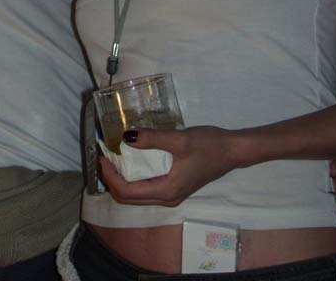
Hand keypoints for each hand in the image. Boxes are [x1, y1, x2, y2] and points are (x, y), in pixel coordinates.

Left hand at [100, 126, 235, 206]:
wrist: (232, 150)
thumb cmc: (208, 145)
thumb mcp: (178, 139)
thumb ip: (151, 139)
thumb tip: (125, 137)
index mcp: (166, 191)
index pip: (127, 192)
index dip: (111, 176)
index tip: (103, 157)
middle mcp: (167, 198)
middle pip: (129, 198)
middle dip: (113, 180)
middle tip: (105, 158)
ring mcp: (172, 195)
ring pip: (137, 195)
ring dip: (122, 180)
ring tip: (114, 158)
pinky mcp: (175, 187)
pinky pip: (147, 189)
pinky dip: (134, 178)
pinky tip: (132, 161)